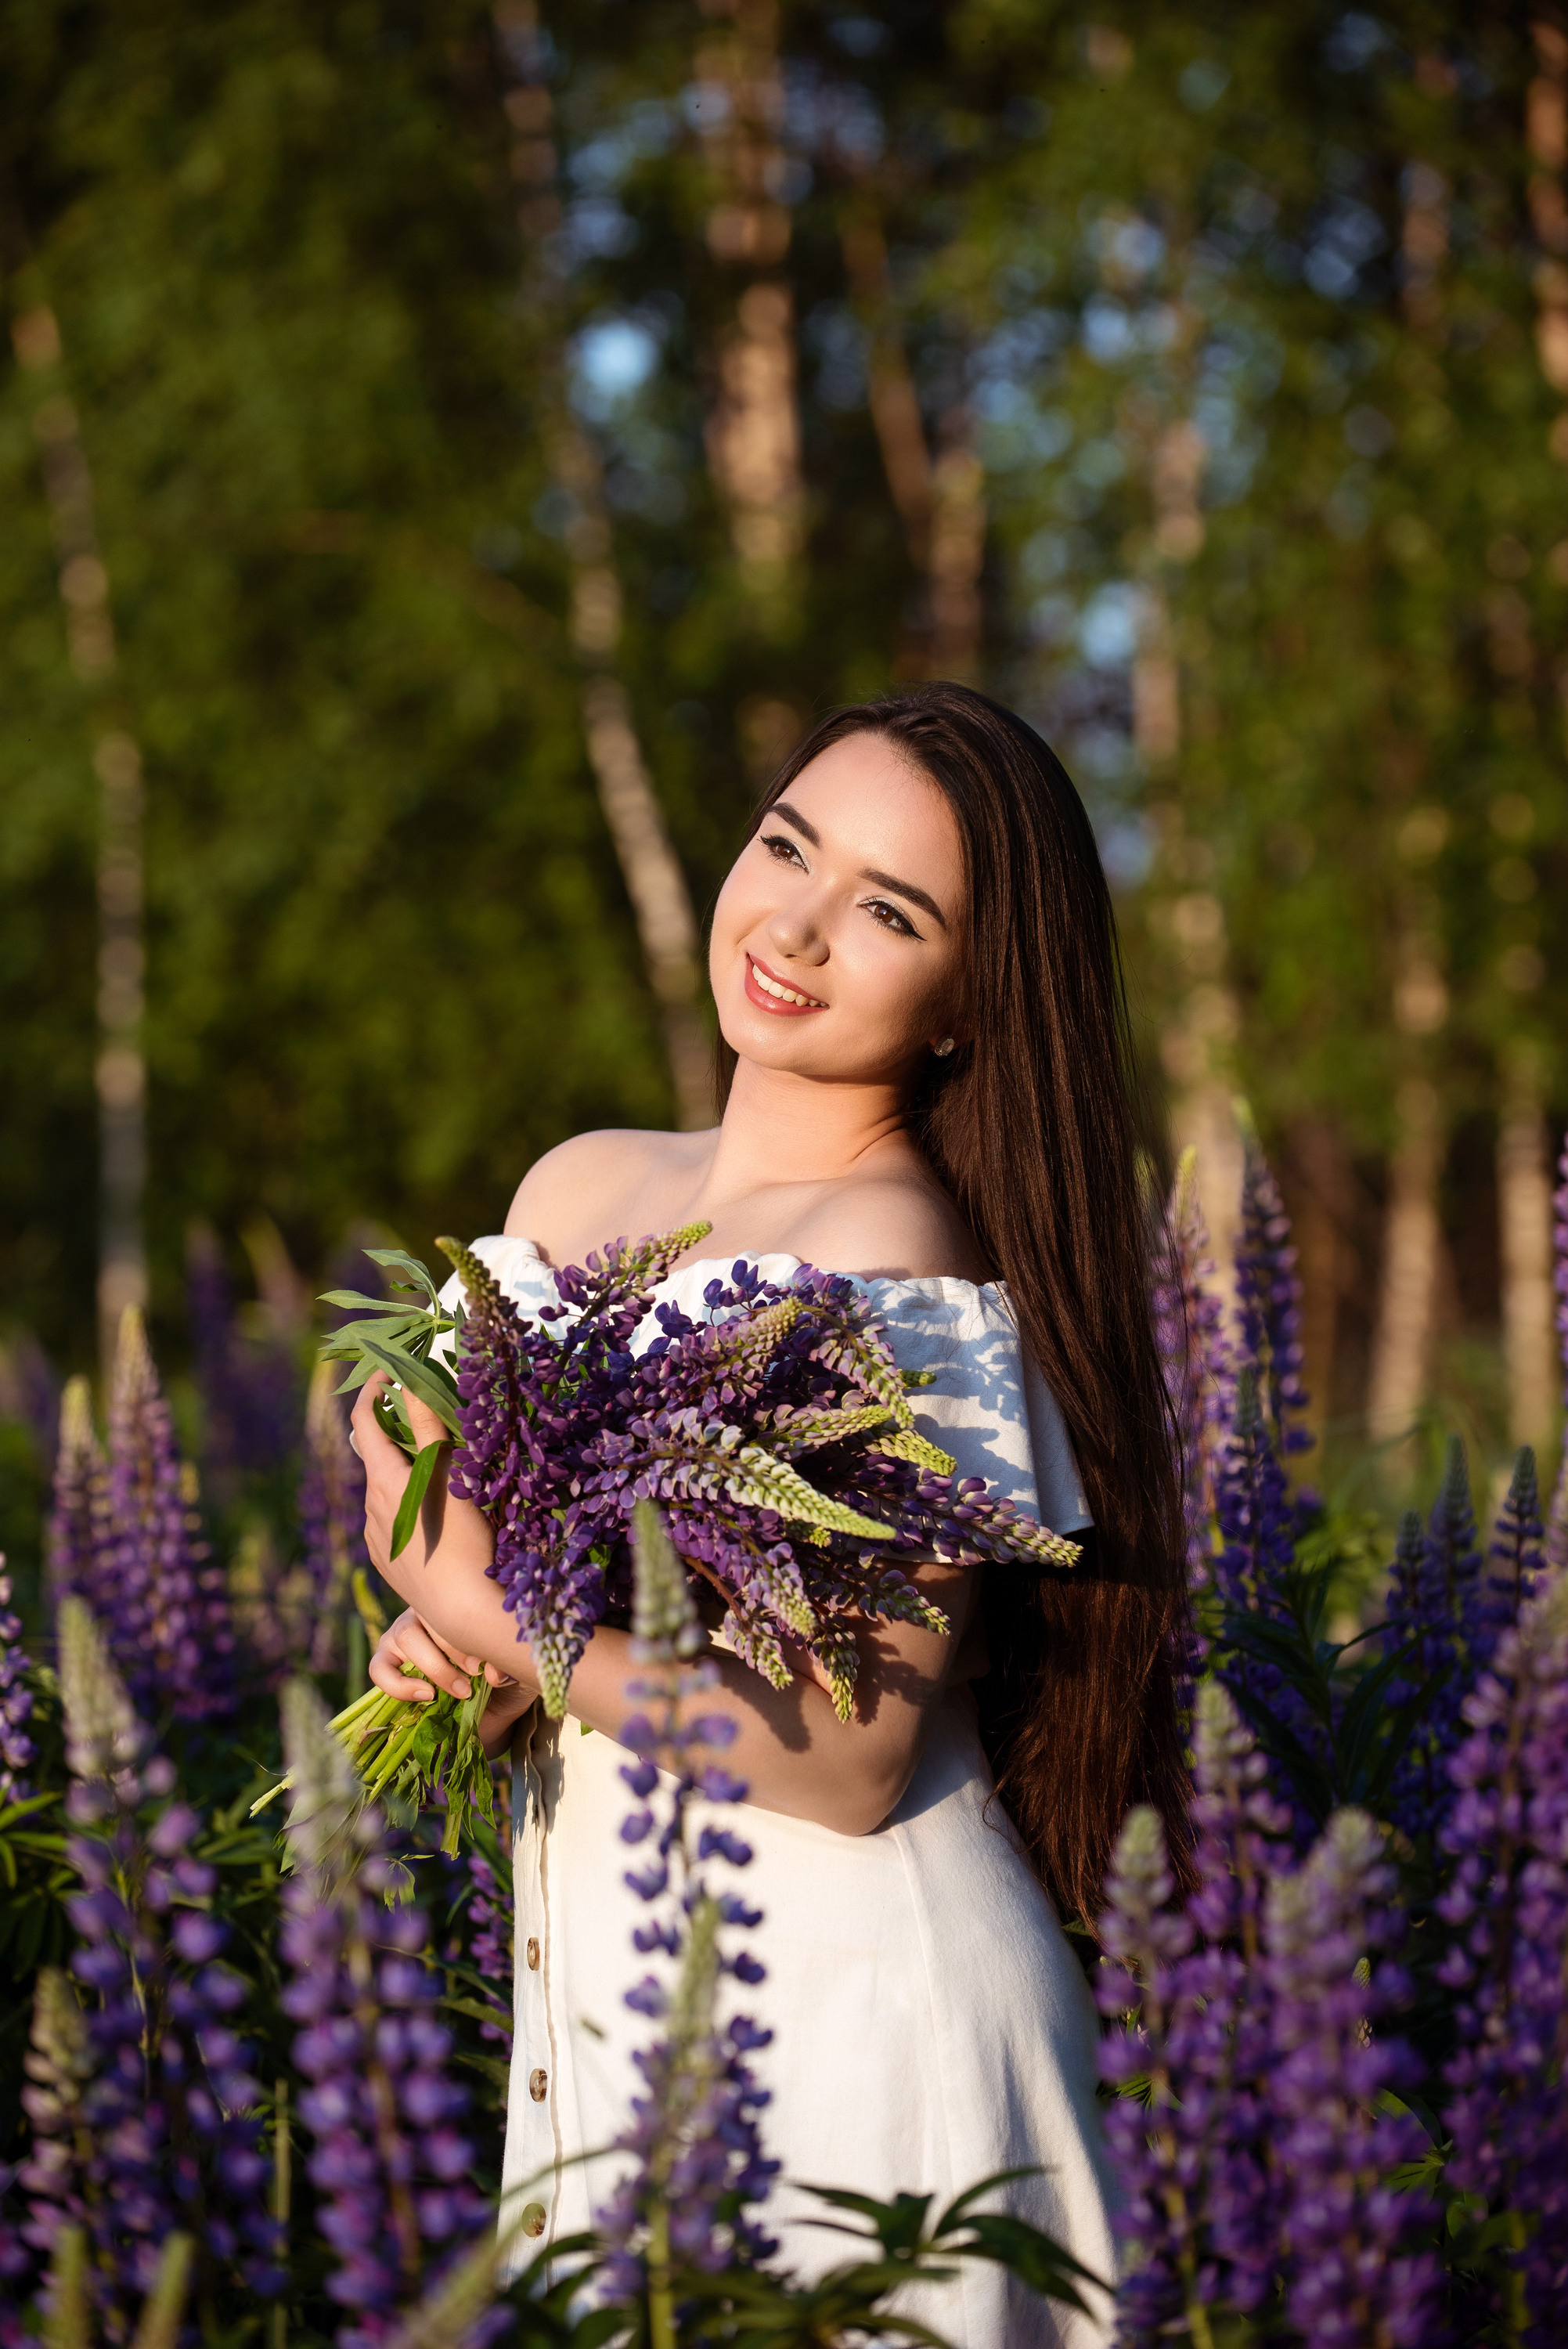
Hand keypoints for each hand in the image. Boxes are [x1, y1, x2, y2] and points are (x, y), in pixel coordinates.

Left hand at [351, 1370, 493, 1581]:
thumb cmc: (461, 1538)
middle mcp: (369, 1507)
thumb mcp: (450, 1476)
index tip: (389, 1372)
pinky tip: (434, 1520)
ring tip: (441, 1476)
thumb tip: (410, 1381)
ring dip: (403, 1474)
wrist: (461, 1609)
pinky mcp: (384, 1561)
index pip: (363, 1420)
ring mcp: (374, 1537)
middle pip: (376, 1456)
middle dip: (395, 1432)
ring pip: (384, 1491)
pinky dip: (405, 1507)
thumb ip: (428, 1428)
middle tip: (428, 1420)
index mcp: (383, 1480)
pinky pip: (388, 1522)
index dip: (372, 1390)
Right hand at [370, 1608, 537, 1758]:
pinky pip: (379, 1668)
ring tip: (460, 1691)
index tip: (486, 1663)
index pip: (457, 1598)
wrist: (493, 1704)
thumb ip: (509, 1665)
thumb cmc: (504, 1673)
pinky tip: (426, 1695)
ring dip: (434, 1666)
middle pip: (429, 1615)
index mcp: (461, 1597)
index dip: (469, 1631)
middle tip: (476, 1676)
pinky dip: (398, 1684)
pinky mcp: (387, 1659)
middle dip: (454, 1648)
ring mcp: (403, 1631)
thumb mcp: (516, 1668)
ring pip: (405, 1636)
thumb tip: (494, 1673)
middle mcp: (428, 1609)